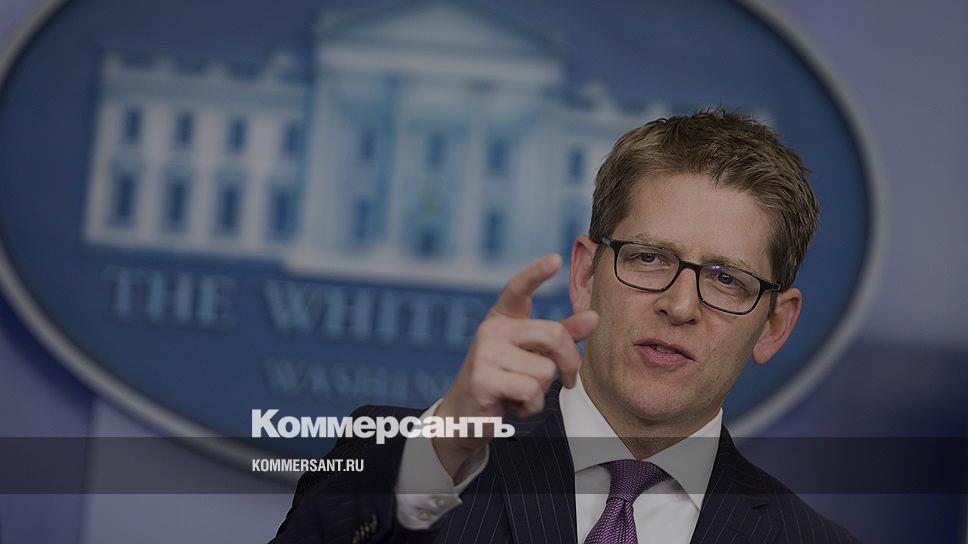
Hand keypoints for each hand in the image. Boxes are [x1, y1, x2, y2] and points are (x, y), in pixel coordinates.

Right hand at [432, 253, 598, 478]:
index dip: (536, 273)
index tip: (555, 259)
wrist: (466, 417)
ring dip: (542, 392)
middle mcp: (491, 329)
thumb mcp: (533, 356)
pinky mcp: (482, 378)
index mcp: (503, 318)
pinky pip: (530, 390)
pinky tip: (513, 406)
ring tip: (521, 394)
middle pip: (553, 334)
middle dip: (570, 363)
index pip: (518, 289)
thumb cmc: (504, 382)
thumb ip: (562, 337)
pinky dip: (531, 406)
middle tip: (568, 381)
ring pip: (544, 370)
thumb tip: (593, 317)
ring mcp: (484, 352)